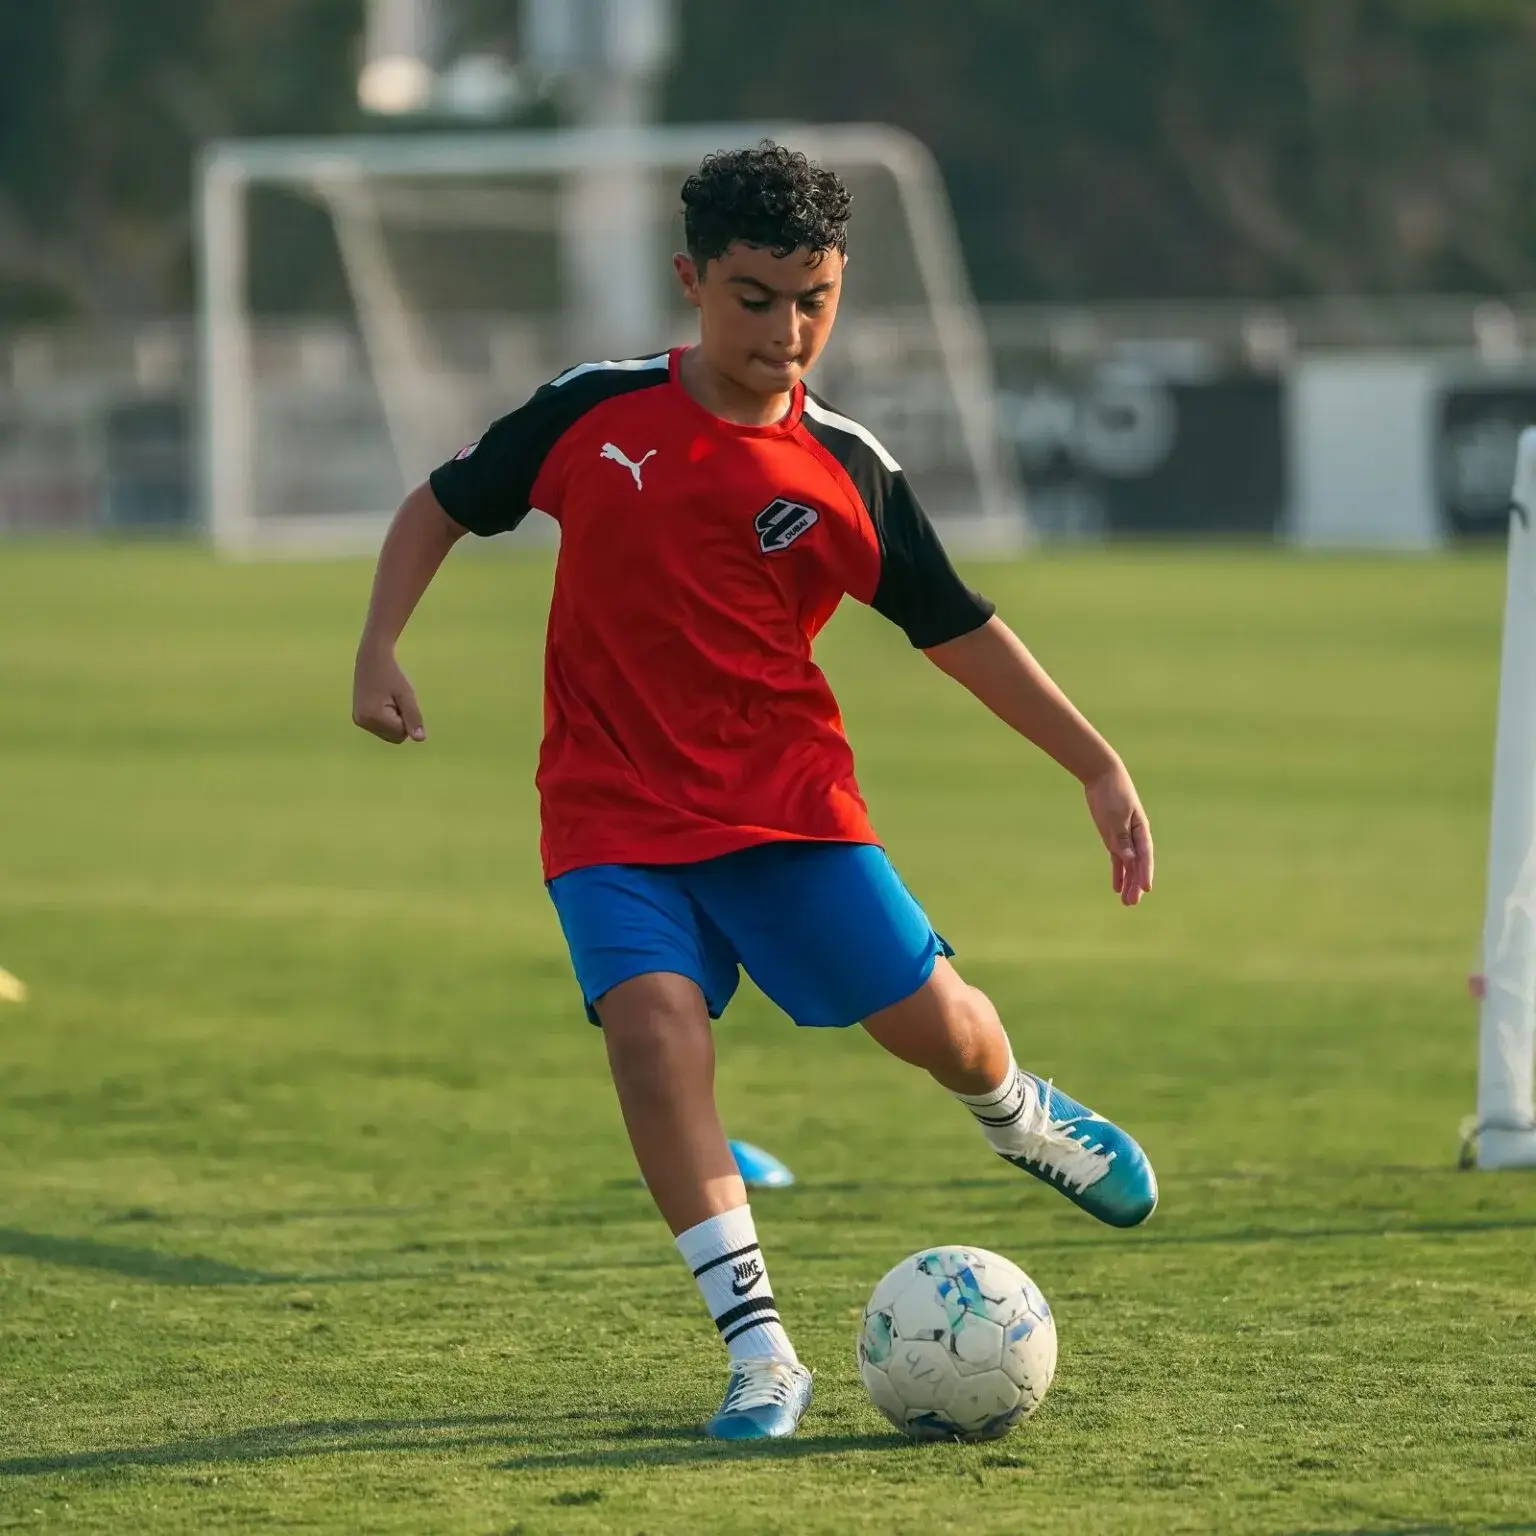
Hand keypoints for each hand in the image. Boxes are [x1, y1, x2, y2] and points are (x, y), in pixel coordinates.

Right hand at [352, 643, 425, 743]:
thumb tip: (420, 739)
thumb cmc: (392, 674)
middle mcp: (362, 722)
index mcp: (372, 717)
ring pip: (389, 734)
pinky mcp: (359, 718)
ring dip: (395, 719)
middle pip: (395, 737)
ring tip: (389, 699)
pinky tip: (383, 701)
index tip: (400, 699)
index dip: (407, 717)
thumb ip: (413, 717)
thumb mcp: (406, 694)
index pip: (402, 733)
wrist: (372, 658)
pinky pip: (382, 728)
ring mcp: (358, 720)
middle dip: (401, 721)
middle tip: (395, 699)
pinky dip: (387, 718)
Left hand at [1083, 761, 1153, 906]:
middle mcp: (1135, 837)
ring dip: (1128, 882)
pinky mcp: (1113, 837)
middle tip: (1132, 903)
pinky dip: (1118, 872)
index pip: (1145, 856)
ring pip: (1128, 865)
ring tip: (1127, 902)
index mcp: (1140, 829)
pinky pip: (1118, 859)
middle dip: (1135, 884)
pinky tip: (1117, 887)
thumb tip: (1129, 859)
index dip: (1146, 872)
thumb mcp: (1116, 815)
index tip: (1146, 888)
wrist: (1103, 776)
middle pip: (1137, 865)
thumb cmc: (1112, 793)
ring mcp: (1124, 838)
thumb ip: (1121, 838)